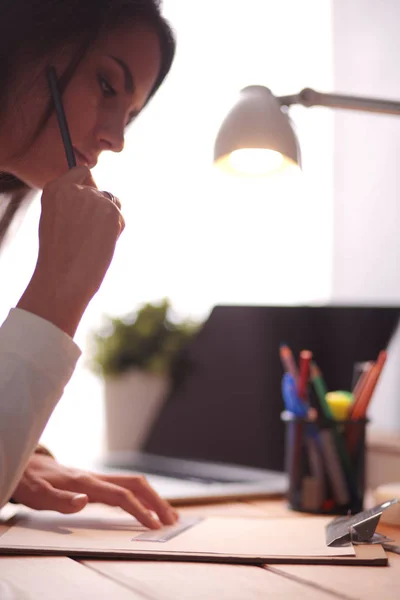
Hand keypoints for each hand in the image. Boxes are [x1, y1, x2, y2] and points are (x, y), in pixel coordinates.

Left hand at [11, 453, 178, 529]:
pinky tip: (147, 507)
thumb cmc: (31, 482)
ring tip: (169, 515)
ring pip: (134, 484)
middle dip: (157, 501)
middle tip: (172, 520)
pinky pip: (126, 487)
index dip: (140, 509)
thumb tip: (85, 501)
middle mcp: (97, 478)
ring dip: (154, 498)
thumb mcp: (38, 494)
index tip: (154, 524)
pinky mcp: (97, 483)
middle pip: (136, 485)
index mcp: (86, 482)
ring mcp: (98, 479)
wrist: (27, 466)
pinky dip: (142, 496)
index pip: (121, 496)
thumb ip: (61, 499)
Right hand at [17, 165, 124, 336]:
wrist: (64, 277)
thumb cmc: (59, 256)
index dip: (90, 186)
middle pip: (101, 191)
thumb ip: (73, 204)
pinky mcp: (111, 210)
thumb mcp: (57, 221)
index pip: (82, 172)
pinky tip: (101, 244)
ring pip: (112, 204)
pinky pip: (120, 218)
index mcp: (54, 189)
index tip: (90, 203)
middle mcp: (74, 189)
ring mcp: (93, 198)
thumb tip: (101, 197)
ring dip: (109, 221)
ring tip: (92, 242)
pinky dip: (115, 231)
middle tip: (88, 236)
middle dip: (101, 210)